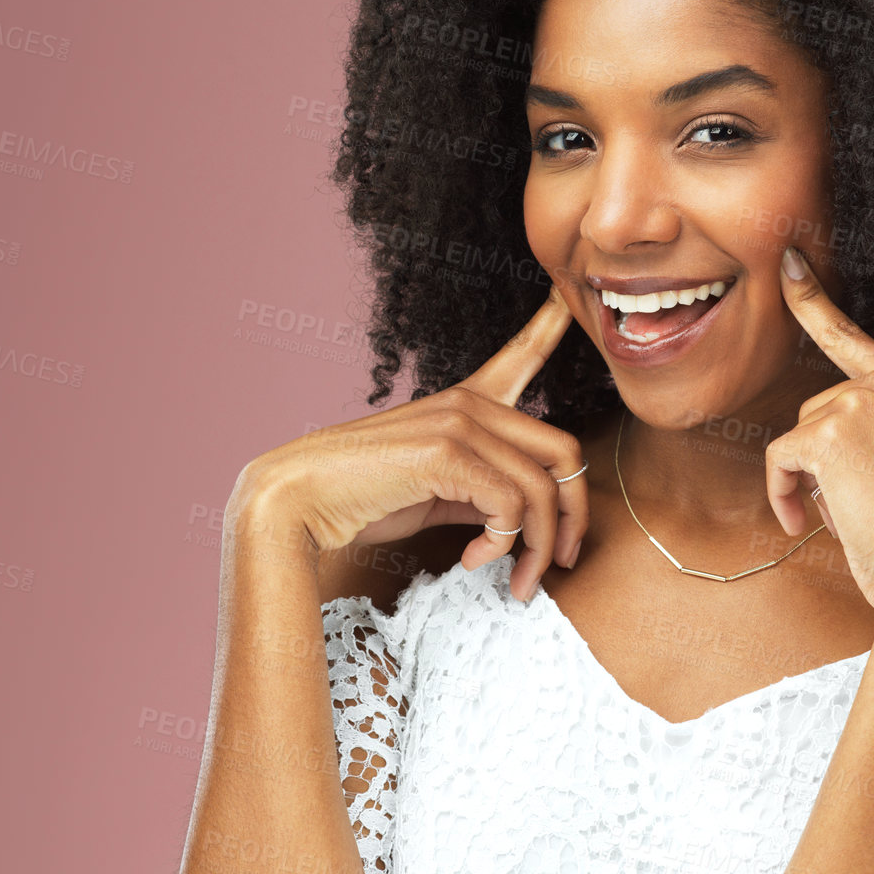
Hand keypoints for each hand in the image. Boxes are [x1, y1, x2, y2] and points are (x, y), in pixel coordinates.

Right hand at [233, 283, 586, 601]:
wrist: (298, 502)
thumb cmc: (363, 499)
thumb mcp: (437, 489)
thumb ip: (482, 490)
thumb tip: (523, 520)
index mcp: (467, 402)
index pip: (521, 354)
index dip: (553, 323)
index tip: (569, 292)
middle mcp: (470, 403)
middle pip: (564, 453)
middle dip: (574, 516)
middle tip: (561, 561)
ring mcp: (458, 423)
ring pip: (543, 490)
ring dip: (538, 547)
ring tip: (519, 581)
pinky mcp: (446, 453)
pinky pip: (510, 507)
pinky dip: (502, 547)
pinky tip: (474, 561)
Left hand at [767, 245, 873, 614]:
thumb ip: (870, 436)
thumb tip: (811, 442)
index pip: (853, 338)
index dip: (814, 301)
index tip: (789, 263)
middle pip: (816, 407)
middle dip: (819, 459)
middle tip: (857, 505)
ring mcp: (862, 402)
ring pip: (798, 434)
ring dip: (804, 480)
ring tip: (849, 515)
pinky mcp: (830, 431)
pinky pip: (778, 458)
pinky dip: (781, 494)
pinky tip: (804, 522)